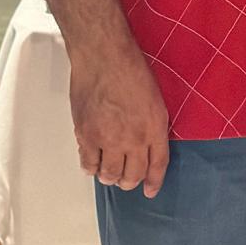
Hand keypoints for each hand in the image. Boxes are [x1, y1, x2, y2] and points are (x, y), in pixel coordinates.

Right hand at [69, 41, 169, 197]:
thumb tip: (147, 141)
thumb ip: (152, 122)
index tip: (151, 190)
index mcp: (155, 126)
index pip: (158, 164)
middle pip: (132, 175)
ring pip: (109, 175)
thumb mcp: (154, 95)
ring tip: (109, 170)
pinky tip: (93, 161)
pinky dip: (91, 167)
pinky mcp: (87, 136)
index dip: (154, 181)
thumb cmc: (130, 66)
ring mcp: (109, 140)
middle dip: (130, 180)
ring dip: (110, 176)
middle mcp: (134, 138)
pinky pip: (88, 165)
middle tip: (126, 178)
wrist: (104, 55)